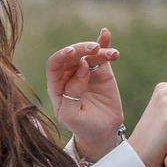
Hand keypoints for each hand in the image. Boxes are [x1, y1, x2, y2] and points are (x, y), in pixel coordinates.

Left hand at [47, 31, 124, 161]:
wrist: (102, 133)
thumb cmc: (83, 126)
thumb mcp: (71, 116)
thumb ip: (72, 92)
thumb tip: (83, 67)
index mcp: (57, 86)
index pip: (54, 65)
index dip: (61, 56)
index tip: (72, 52)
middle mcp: (69, 75)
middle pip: (72, 55)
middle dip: (81, 49)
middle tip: (94, 49)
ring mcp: (86, 72)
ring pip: (89, 54)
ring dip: (99, 49)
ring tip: (112, 54)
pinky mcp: (102, 72)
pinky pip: (101, 55)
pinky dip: (104, 44)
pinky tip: (105, 33)